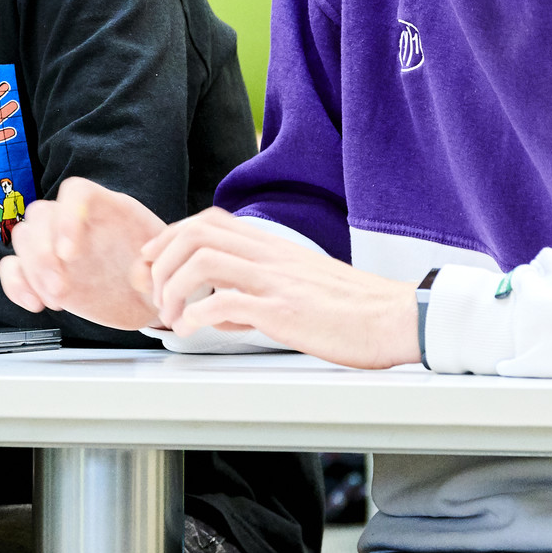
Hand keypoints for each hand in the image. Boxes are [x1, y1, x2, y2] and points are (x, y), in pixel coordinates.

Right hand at [0, 177, 166, 330]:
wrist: (146, 298)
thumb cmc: (155, 276)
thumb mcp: (164, 270)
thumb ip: (155, 269)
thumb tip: (139, 274)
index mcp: (108, 209)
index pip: (76, 192)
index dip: (67, 217)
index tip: (70, 253)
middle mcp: (76, 221)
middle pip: (41, 214)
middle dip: (43, 253)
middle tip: (61, 289)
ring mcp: (55, 244)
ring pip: (23, 238)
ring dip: (31, 270)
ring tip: (56, 300)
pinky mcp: (42, 270)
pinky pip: (14, 266)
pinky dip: (16, 284)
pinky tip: (35, 305)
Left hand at [143, 207, 419, 367]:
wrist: (399, 318)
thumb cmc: (354, 308)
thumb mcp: (300, 284)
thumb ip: (259, 288)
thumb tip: (223, 311)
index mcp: (274, 247)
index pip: (209, 222)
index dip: (170, 237)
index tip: (153, 261)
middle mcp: (270, 256)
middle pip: (195, 234)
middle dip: (161, 260)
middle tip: (152, 290)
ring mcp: (276, 281)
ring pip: (201, 261)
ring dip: (172, 288)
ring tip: (170, 315)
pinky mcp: (283, 311)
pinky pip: (224, 304)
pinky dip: (195, 315)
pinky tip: (191, 329)